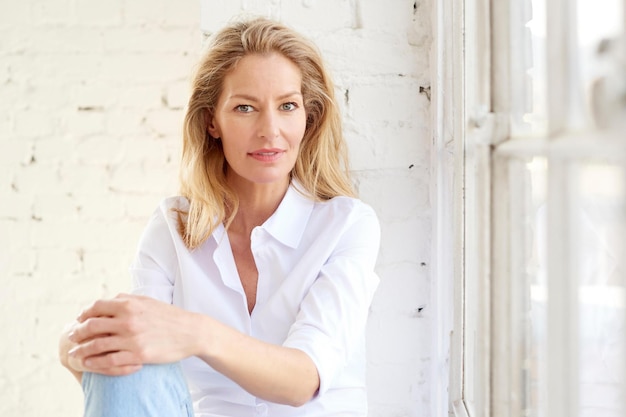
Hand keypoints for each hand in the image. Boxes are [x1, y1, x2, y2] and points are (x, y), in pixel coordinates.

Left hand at [67, 294, 194, 375]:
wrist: (191, 332)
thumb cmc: (170, 316)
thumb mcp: (148, 301)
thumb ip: (127, 298)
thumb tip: (109, 300)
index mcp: (130, 304)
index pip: (97, 307)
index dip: (84, 313)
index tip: (79, 319)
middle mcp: (128, 320)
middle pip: (92, 326)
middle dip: (77, 332)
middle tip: (71, 337)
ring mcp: (132, 339)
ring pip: (97, 345)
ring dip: (82, 350)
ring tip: (75, 354)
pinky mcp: (138, 355)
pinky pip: (109, 360)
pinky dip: (95, 363)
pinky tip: (89, 364)